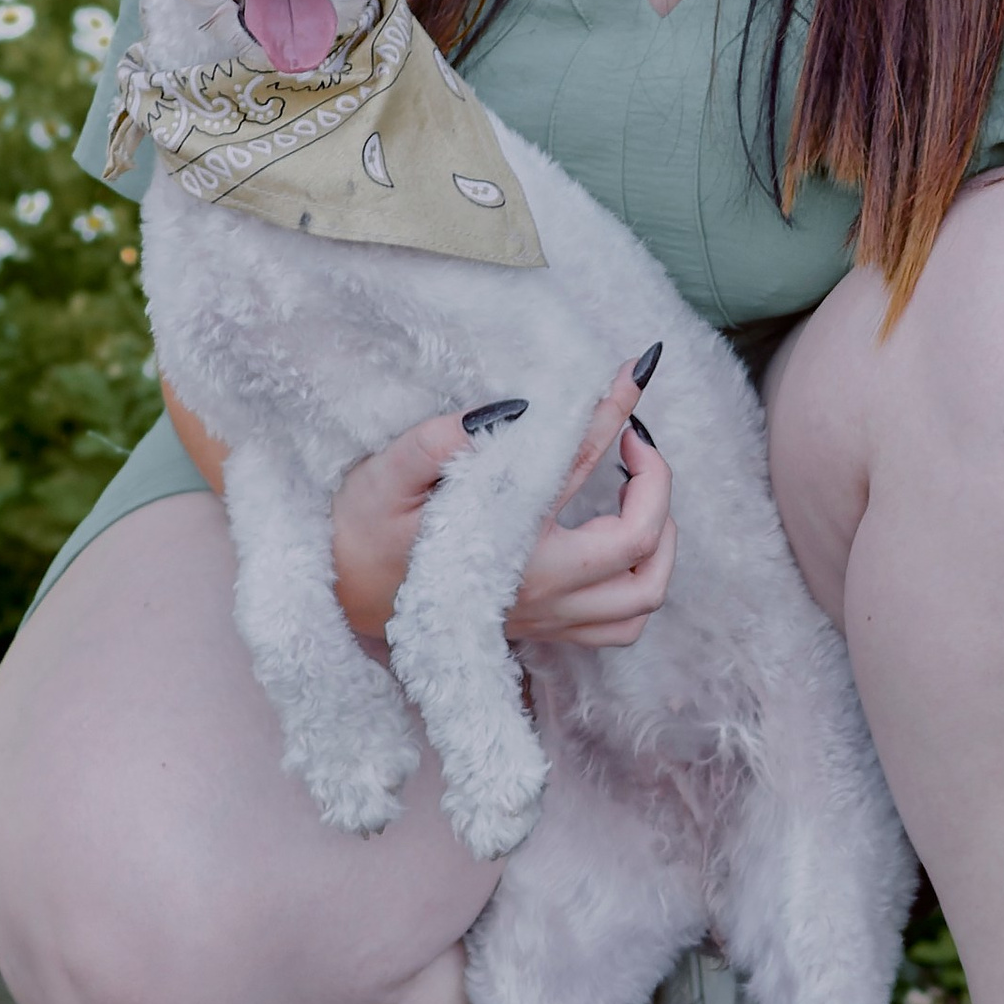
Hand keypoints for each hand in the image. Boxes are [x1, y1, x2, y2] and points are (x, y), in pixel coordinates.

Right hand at [328, 356, 676, 651]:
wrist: (342, 602)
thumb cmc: (363, 537)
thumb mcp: (385, 478)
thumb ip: (438, 440)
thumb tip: (513, 407)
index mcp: (507, 547)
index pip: (582, 467)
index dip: (613, 412)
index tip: (631, 373)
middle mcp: (540, 588)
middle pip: (641, 545)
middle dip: (656, 483)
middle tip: (633, 439)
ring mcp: (547, 616)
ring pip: (643, 598)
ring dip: (662, 544)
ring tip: (644, 496)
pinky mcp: (543, 630)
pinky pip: (620, 627)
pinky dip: (640, 587)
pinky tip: (624, 548)